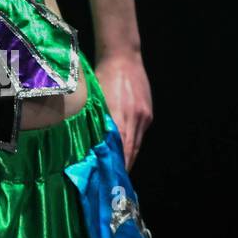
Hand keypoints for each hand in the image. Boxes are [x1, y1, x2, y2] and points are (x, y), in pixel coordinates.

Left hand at [94, 49, 152, 170]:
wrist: (122, 56)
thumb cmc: (101, 74)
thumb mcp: (94, 96)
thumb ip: (95, 118)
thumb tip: (90, 140)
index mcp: (119, 114)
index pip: (119, 147)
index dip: (116, 164)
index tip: (110, 177)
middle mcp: (134, 117)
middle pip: (130, 149)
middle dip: (123, 166)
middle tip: (114, 181)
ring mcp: (143, 116)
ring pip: (136, 143)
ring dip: (128, 158)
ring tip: (119, 172)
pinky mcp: (147, 113)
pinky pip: (140, 134)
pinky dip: (132, 144)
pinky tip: (126, 152)